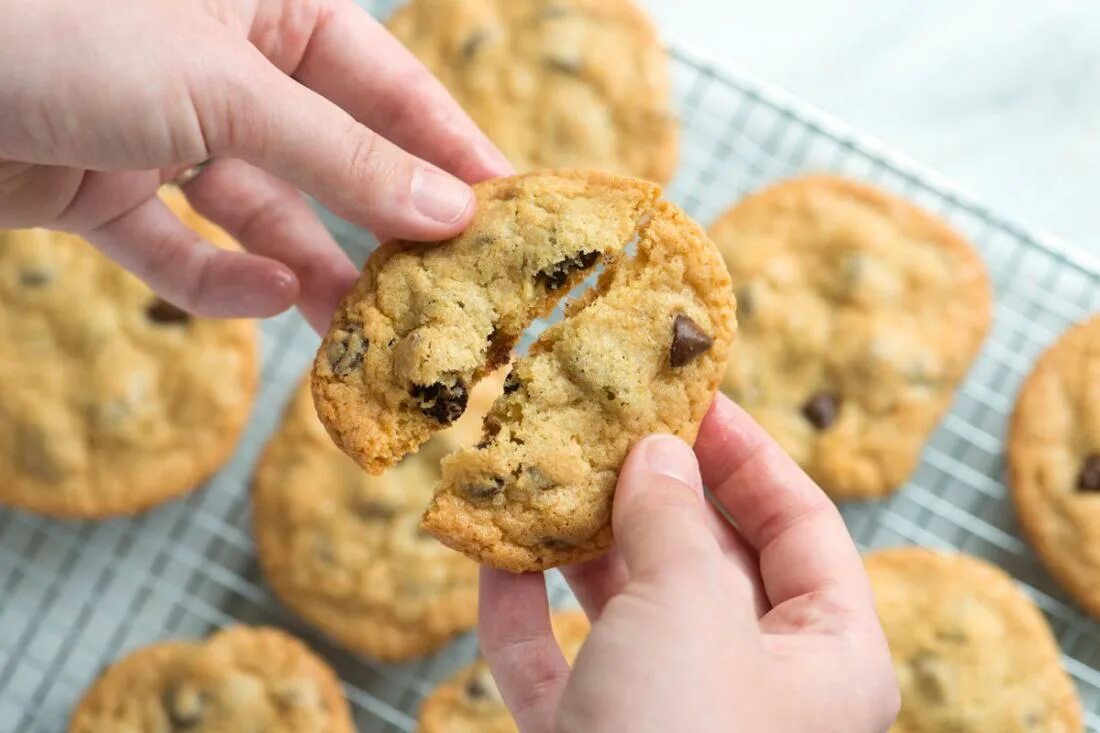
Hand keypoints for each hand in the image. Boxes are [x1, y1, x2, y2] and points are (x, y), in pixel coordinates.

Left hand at [0, 0, 511, 330]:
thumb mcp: (224, 89)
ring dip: (312, 273)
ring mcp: (161, 129)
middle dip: (384, 225)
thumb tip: (448, 209)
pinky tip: (264, 302)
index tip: (510, 211)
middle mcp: (221, 64)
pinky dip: (219, 282)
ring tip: (369, 332)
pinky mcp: (103, 189)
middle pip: (332, 156)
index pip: (388, 83)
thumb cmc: (55, 28)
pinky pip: (179, 248)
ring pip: (262, 215)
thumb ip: (342, 156)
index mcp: (266, 5)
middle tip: (446, 292)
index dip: (452, 147)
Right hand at [479, 394, 899, 731]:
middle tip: (600, 420)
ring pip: (624, 608)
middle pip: (706, 557)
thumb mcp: (689, 608)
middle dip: (648, 488)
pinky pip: (558, 665)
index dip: (746, 450)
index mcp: (827, 658)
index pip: (800, 524)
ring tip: (538, 469)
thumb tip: (659, 453)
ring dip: (575, 543)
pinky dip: (521, 613)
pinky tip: (487, 555)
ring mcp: (667, 720)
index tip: (690, 392)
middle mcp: (755, 688)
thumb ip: (675, 518)